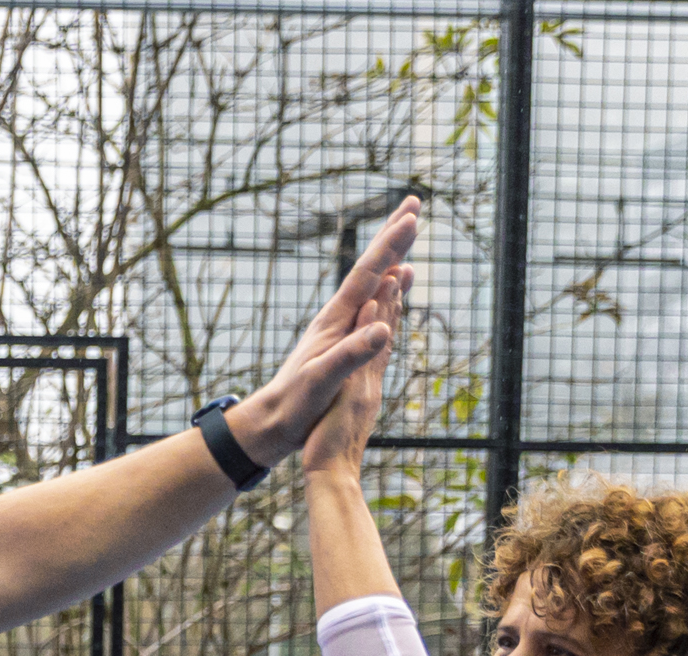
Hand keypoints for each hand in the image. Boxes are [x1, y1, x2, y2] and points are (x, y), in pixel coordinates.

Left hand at [227, 198, 419, 469]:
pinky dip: (389, 289)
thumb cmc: (295, 405)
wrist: (272, 422)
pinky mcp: (345, 340)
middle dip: (392, 233)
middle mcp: (339, 316)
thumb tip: (384, 328)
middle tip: (414, 201)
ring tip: (409, 233)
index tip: (413, 217)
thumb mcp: (323, 380)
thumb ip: (352, 354)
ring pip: (373, 281)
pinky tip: (395, 286)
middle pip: (370, 266)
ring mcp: (342, 326)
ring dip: (392, 254)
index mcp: (336, 320)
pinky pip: (374, 304)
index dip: (390, 245)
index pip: (368, 274)